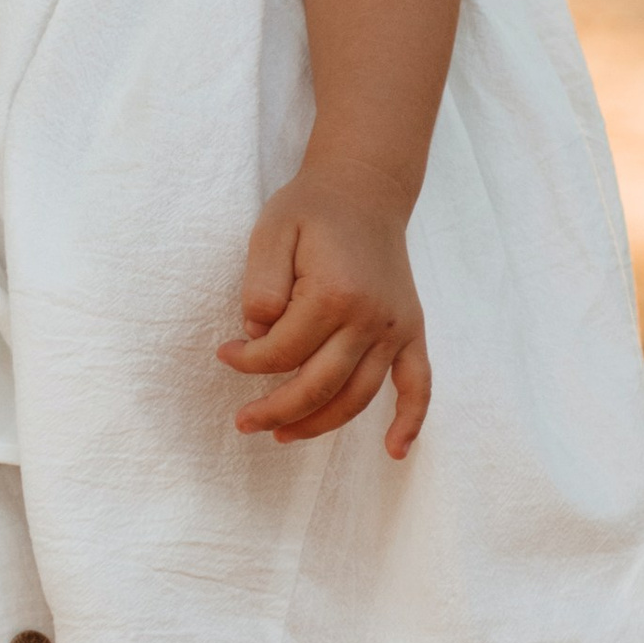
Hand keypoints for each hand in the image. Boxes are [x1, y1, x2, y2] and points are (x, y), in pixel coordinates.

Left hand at [219, 172, 431, 451]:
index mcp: (333, 294)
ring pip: (357, 397)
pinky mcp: (411, 332)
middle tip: (243, 421)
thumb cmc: (311, 211)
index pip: (282, 353)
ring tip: (281, 435)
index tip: (225, 352)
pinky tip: (393, 452)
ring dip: (319, 425)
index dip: (246, 361)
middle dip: (274, 410)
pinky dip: (410, 421)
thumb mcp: (270, 232)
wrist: (364, 190)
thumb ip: (262, 285)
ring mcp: (395, 328)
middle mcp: (370, 318)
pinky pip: (418, 385)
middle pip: (318, 386)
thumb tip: (258, 334)